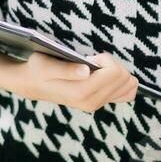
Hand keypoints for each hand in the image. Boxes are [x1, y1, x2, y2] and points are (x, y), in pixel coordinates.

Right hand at [18, 52, 137, 112]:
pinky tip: (106, 76)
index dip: (106, 59)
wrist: (32, 84)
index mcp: (81, 93)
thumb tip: (87, 70)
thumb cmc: (38, 70)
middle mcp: (91, 102)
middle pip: (125, 79)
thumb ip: (66, 68)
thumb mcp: (45, 64)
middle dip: (112, 64)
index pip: (114, 74)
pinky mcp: (99, 103)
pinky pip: (126, 94)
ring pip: (128, 86)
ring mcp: (96, 104)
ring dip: (117, 72)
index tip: (91, 57)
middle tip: (93, 62)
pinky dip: (122, 82)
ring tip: (97, 69)